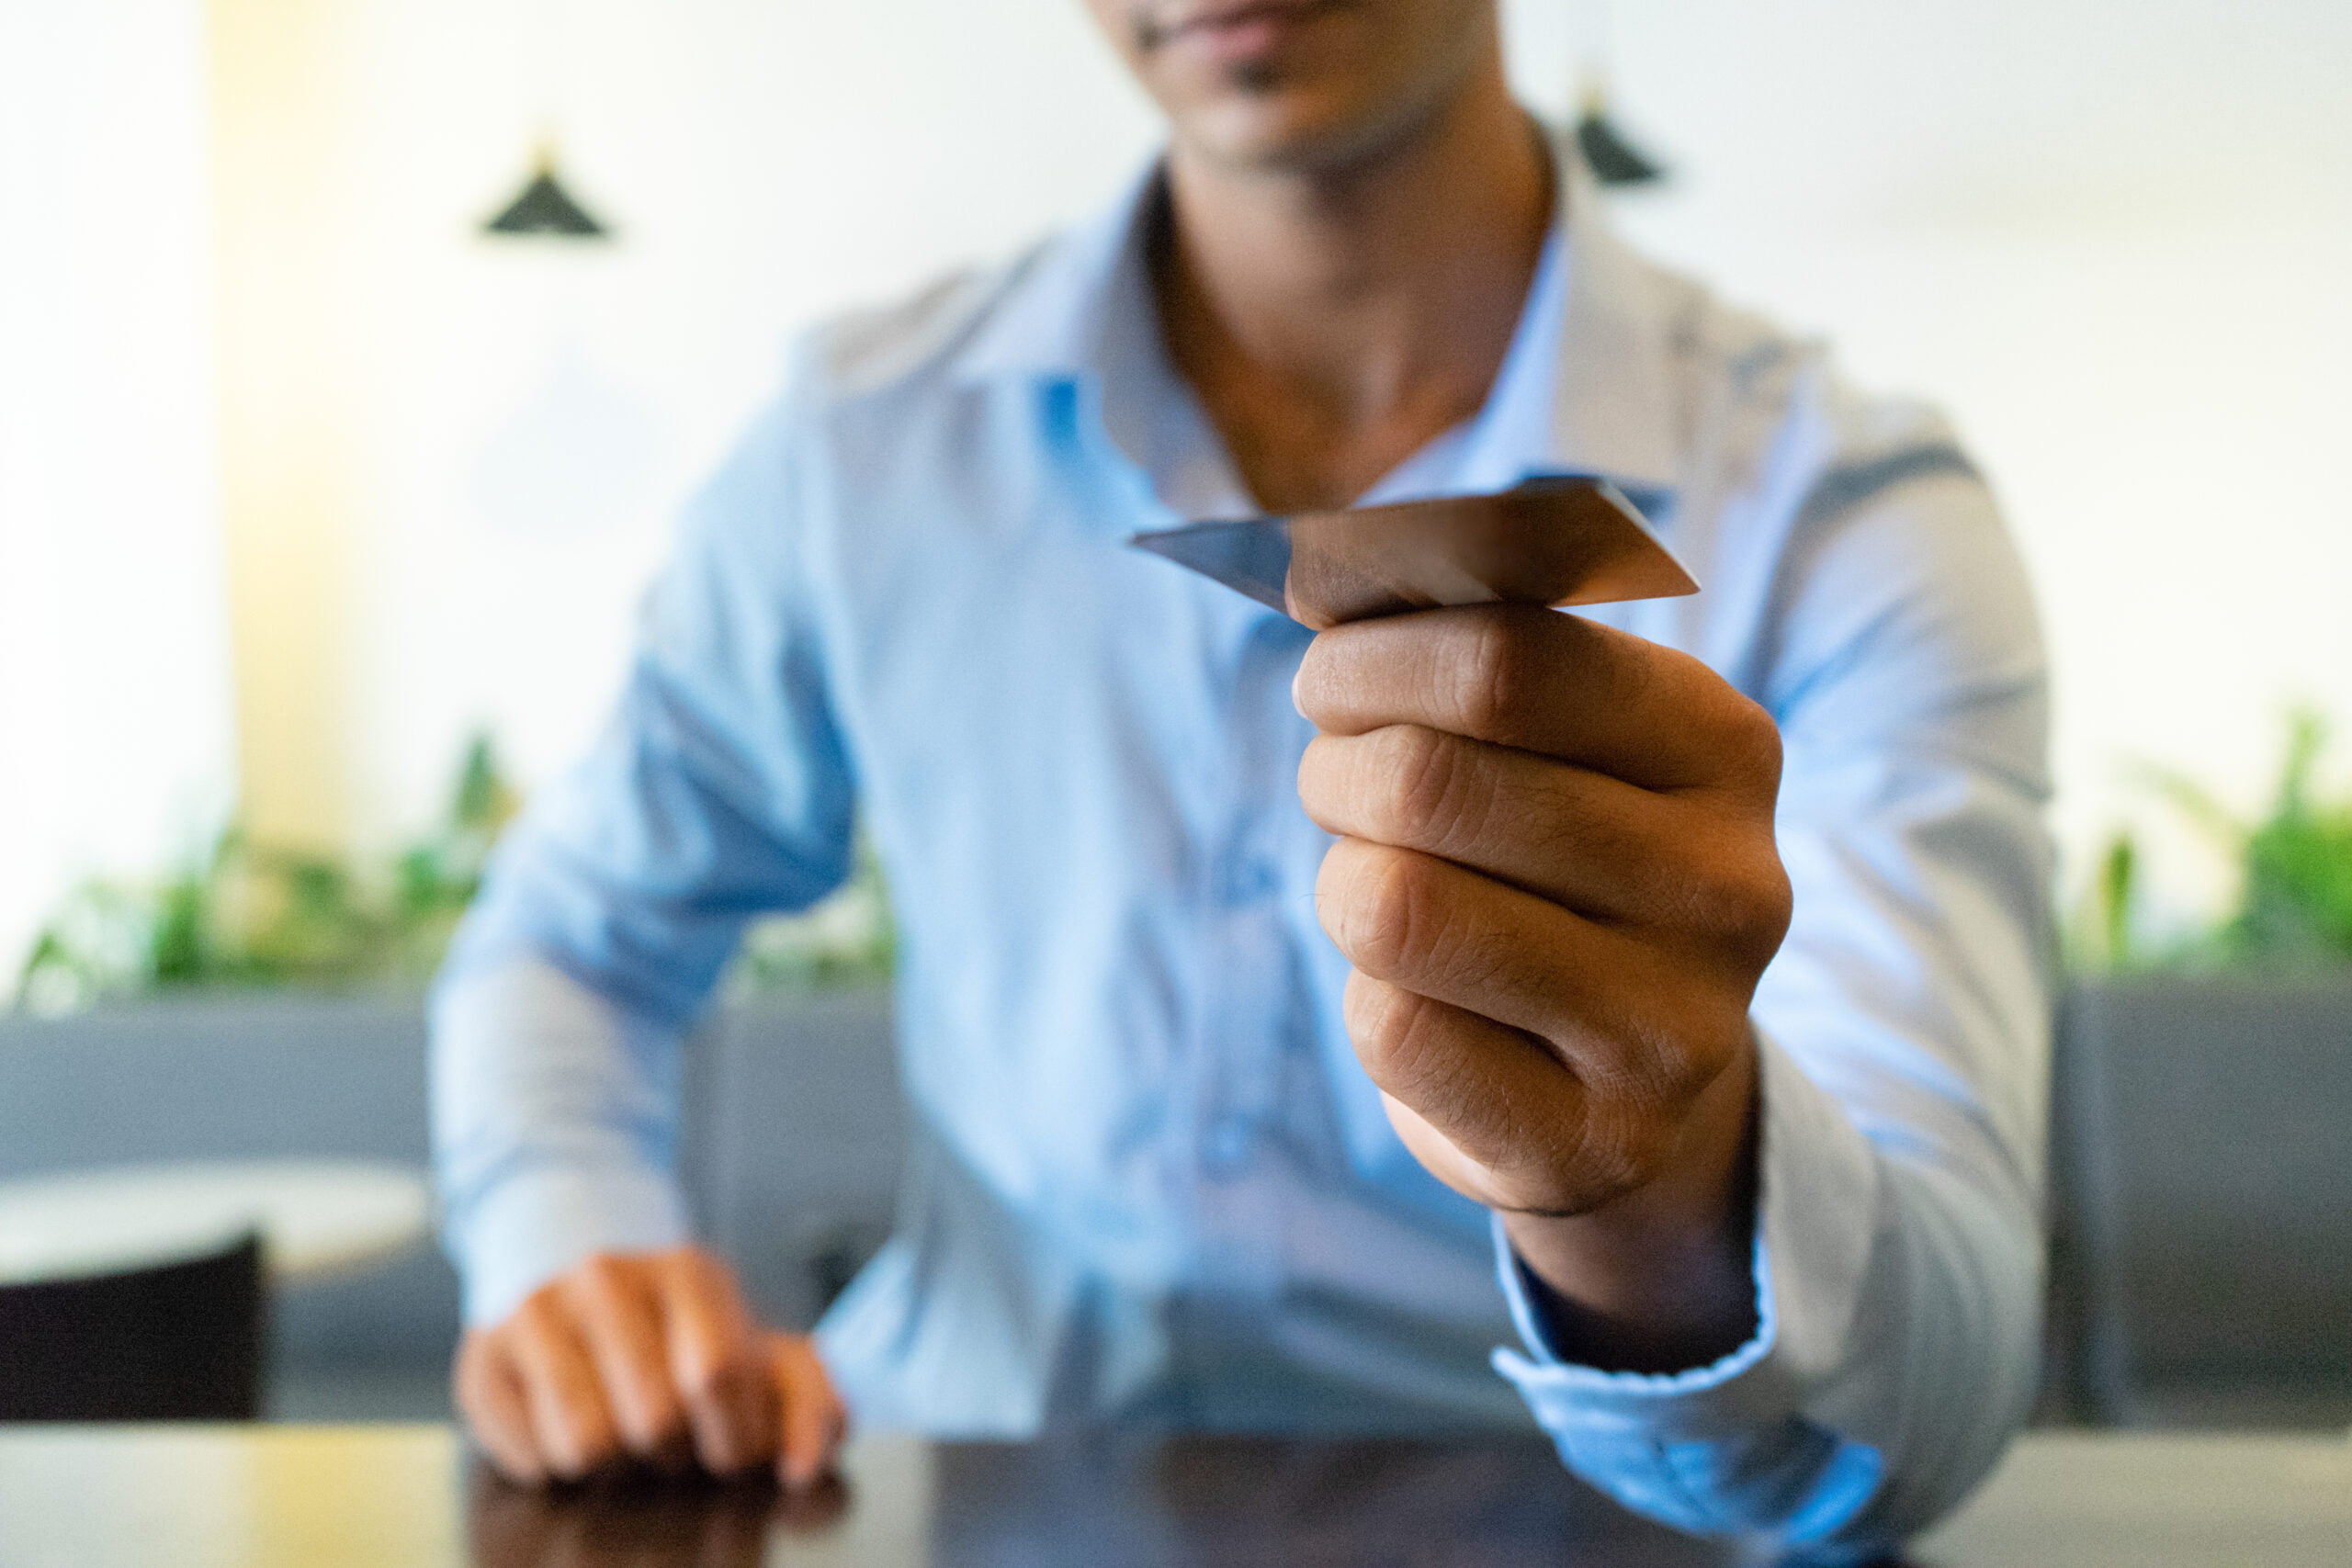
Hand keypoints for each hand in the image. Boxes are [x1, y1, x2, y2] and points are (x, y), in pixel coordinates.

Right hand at [454, 1244, 846, 1487]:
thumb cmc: (677, 1330)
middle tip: (669, 1437)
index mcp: (688, 1272)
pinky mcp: (482, 1358)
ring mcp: (536, 1312)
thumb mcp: (758, 1350)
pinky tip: (565, 1427)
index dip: (732, 1436)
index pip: (719, 1374)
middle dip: (673, 1453)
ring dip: (613, 1465)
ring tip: (619, 1432)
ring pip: (585, 1446)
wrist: (569, 1259)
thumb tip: (804, 1467)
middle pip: (654, 1419)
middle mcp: (607, 1278)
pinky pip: (527, 1457)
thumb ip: (810, 1403)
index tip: (729, 1445)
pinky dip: (553, 1465)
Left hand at [1295, 605, 1788, 1367]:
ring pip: (1394, 907)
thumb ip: (1464, 641)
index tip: (1326, 671)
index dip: (1376, 652)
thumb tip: (1323, 568)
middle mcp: (1729, 887)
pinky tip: (1425, 1001)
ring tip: (1376, 887)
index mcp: (1728, 749)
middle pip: (1430, 779)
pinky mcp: (1587, 1142)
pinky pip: (1391, 1028)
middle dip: (1339, 768)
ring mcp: (1671, 1029)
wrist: (1638, 1092)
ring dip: (1343, 883)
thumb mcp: (1551, 741)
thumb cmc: (1559, 869)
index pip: (1510, 654)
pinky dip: (1368, 1002)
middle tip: (1336, 781)